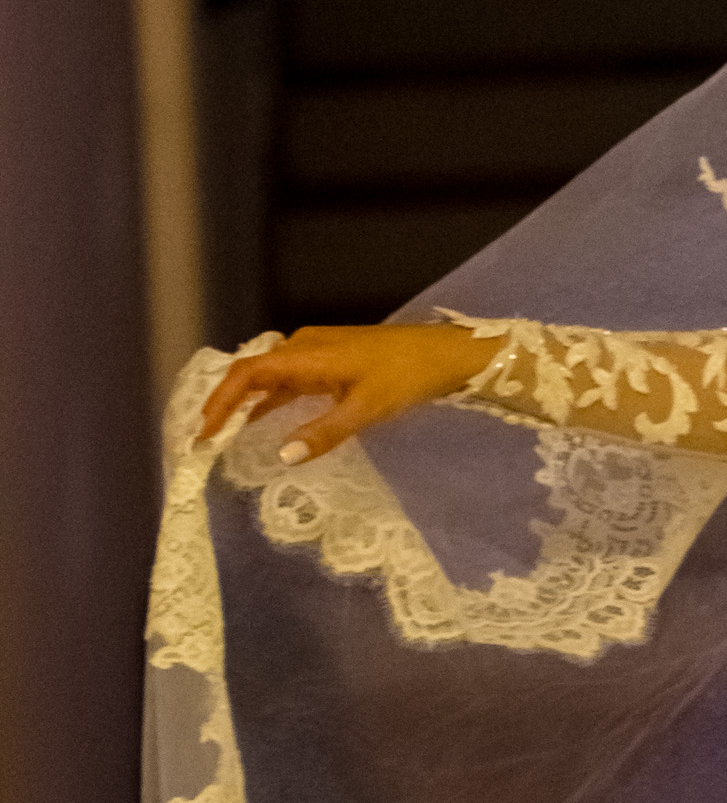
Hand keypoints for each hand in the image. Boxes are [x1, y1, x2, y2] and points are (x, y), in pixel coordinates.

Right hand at [198, 320, 493, 463]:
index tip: (204, 433)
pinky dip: (273, 398)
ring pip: (271, 375)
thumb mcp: (366, 410)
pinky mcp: (333, 358)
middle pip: (252, 372)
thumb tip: (283, 456)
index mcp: (306, 355)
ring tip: (226, 432)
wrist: (447, 353)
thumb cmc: (408, 377)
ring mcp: (319, 350)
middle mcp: (305, 346)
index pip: (247, 374)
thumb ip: (323, 433)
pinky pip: (291, 377)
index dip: (220, 402)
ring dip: (248, 401)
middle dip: (225, 402)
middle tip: (206, 437)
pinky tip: (267, 419)